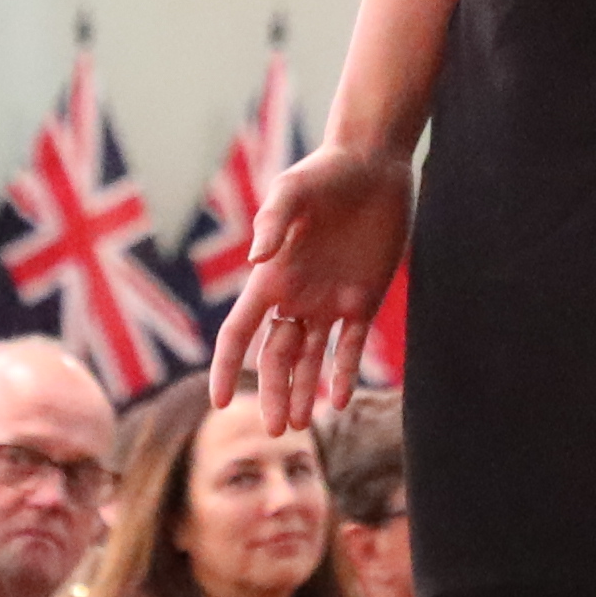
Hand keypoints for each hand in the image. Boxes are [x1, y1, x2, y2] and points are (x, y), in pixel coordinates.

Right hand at [221, 143, 412, 429]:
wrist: (373, 165)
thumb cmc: (325, 171)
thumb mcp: (293, 191)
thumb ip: (273, 222)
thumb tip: (255, 262)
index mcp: (270, 279)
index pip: (239, 333)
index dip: (228, 367)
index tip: (222, 402)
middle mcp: (296, 297)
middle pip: (276, 357)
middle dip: (275, 393)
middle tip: (278, 430)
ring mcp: (330, 302)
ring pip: (311, 360)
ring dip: (305, 392)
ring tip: (302, 426)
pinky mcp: (364, 300)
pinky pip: (350, 347)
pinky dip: (343, 373)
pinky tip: (338, 400)